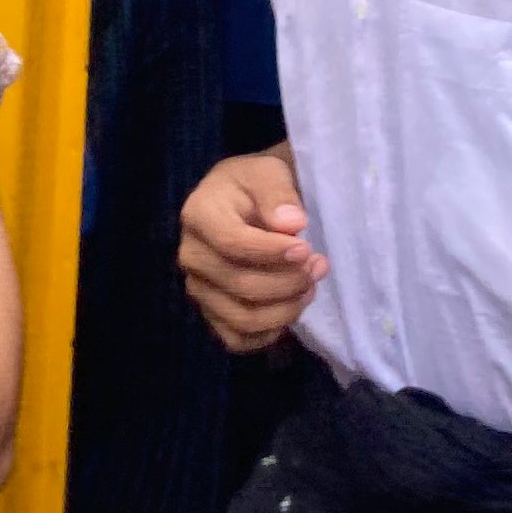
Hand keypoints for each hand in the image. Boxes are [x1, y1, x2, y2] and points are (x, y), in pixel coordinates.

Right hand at [177, 148, 322, 354]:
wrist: (242, 201)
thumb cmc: (255, 186)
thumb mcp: (268, 172)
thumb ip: (278, 193)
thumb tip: (291, 224)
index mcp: (199, 214)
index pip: (232, 243)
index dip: (272, 252)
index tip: (306, 249)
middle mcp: (192, 255)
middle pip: (240, 284)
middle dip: (288, 281)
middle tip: (319, 266)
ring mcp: (199, 288)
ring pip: (241, 318)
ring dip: (285, 310)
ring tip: (310, 287)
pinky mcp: (210, 313)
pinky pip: (236, 339)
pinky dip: (269, 334)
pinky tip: (290, 309)